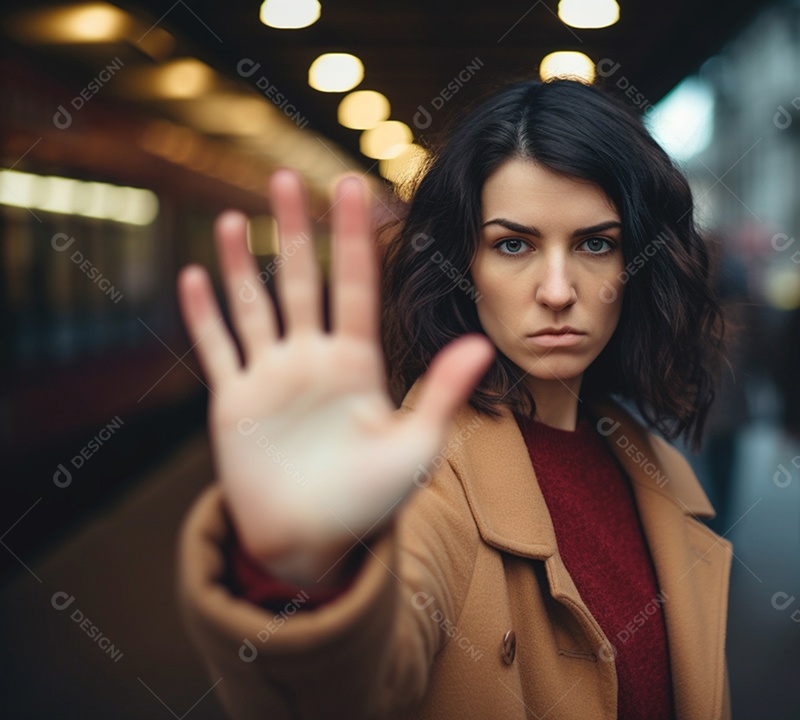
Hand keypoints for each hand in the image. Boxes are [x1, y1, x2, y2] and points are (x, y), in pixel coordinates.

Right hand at [176, 170, 494, 586]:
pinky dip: (204, 316)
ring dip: (242, 264)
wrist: (317, 543)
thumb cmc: (372, 501)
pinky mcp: (235, 404)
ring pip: (254, 307)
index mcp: (358, 363)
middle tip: (285, 177)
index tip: (354, 187)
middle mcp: (313, 360)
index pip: (355, 286)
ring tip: (232, 215)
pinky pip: (218, 350)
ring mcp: (272, 379)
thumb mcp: (415, 445)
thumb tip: (481, 343)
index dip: (353, 238)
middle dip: (293, 231)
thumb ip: (443, 391)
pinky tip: (196, 276)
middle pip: (300, 282)